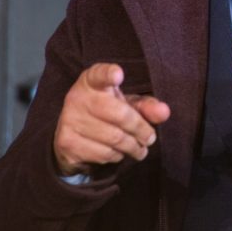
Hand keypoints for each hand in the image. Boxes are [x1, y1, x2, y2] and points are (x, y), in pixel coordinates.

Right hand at [53, 63, 170, 175]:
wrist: (72, 133)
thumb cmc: (106, 111)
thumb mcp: (125, 103)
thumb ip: (146, 106)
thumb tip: (164, 112)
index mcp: (92, 80)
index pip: (99, 74)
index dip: (108, 74)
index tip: (118, 75)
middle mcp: (77, 96)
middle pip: (119, 114)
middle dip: (140, 129)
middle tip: (150, 138)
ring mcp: (69, 119)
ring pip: (113, 138)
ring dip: (132, 146)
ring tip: (140, 149)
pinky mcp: (67, 142)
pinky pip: (103, 153)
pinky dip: (117, 156)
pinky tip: (118, 152)